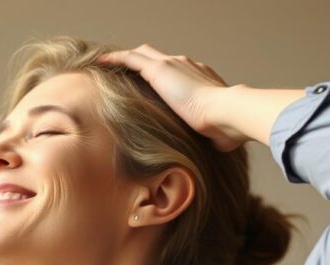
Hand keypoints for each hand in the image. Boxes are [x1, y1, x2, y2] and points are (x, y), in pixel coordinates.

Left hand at [96, 44, 248, 151]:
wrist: (227, 113)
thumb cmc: (226, 127)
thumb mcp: (218, 130)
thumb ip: (214, 133)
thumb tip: (217, 145)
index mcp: (201, 78)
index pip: (179, 72)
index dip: (165, 76)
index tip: (156, 86)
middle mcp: (187, 66)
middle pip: (159, 57)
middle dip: (143, 62)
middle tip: (127, 73)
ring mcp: (173, 64)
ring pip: (143, 54)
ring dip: (127, 59)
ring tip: (110, 67)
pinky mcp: (160, 69)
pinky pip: (131, 58)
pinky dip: (117, 59)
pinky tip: (102, 63)